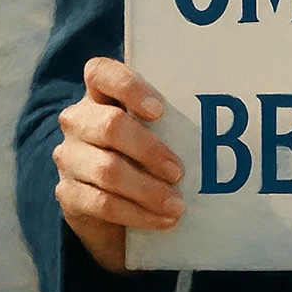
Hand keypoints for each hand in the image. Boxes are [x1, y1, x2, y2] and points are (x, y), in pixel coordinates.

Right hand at [54, 57, 185, 273]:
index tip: (159, 110)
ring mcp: (69, 157)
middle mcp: (78, 120)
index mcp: (99, 93)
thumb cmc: (145, 151)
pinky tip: (163, 219)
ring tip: (178, 204)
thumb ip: (171, 117)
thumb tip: (224, 116)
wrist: (114, 203)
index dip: (129, 87)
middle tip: (179, 171)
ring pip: (106, 170)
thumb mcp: (155, 128)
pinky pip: (102, 203)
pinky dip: (138, 213)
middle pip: (110, 126)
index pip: (100, 72)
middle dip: (149, 149)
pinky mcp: (67, 193)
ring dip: (147, 190)